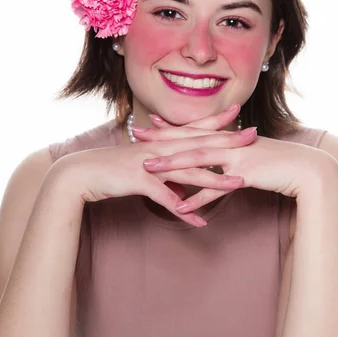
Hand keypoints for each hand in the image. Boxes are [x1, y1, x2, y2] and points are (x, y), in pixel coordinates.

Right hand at [53, 126, 255, 226]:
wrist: (83, 173)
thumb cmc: (112, 168)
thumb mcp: (142, 166)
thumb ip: (164, 175)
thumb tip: (180, 188)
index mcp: (161, 142)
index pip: (193, 129)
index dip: (216, 121)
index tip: (239, 114)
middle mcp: (160, 149)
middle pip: (199, 145)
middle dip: (228, 142)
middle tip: (253, 137)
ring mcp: (151, 164)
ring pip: (189, 171)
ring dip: (215, 179)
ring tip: (239, 184)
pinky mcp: (141, 182)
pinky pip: (167, 199)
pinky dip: (185, 212)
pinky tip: (200, 222)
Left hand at [135, 112, 335, 213]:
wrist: (306, 169)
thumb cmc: (280, 164)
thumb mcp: (252, 157)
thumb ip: (234, 160)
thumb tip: (221, 166)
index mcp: (230, 138)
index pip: (195, 131)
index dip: (172, 128)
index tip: (150, 124)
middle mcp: (229, 143)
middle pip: (189, 140)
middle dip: (161, 138)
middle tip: (136, 135)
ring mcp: (235, 157)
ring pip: (197, 160)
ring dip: (171, 165)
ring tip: (147, 169)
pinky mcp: (243, 174)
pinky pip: (215, 189)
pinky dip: (197, 198)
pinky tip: (179, 206)